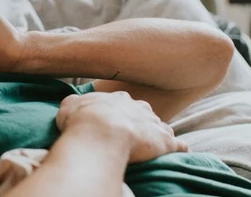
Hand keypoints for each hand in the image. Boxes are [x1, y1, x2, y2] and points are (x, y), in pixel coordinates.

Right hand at [56, 91, 187, 163]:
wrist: (100, 132)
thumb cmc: (83, 119)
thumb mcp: (69, 105)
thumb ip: (75, 104)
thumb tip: (73, 105)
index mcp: (118, 99)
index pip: (123, 103)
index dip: (119, 113)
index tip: (115, 121)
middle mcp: (139, 107)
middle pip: (144, 113)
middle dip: (141, 122)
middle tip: (132, 134)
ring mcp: (154, 123)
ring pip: (161, 127)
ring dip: (158, 135)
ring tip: (154, 146)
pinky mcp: (165, 141)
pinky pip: (177, 144)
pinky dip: (179, 147)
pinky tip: (180, 151)